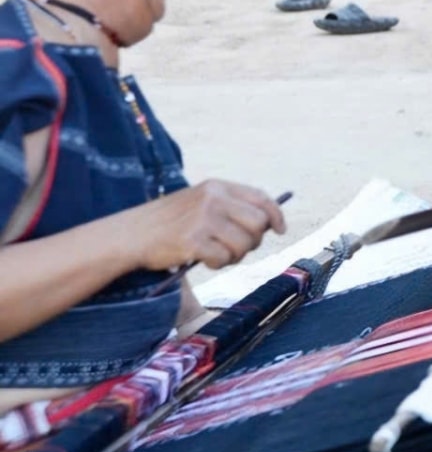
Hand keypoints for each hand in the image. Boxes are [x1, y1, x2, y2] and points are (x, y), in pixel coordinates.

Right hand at [126, 180, 286, 271]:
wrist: (131, 233)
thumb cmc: (170, 222)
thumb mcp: (201, 202)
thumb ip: (231, 207)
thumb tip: (268, 224)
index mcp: (217, 186)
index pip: (261, 198)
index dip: (276, 215)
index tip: (280, 229)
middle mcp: (213, 199)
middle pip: (258, 224)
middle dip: (253, 241)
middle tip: (237, 248)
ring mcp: (203, 219)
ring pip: (244, 244)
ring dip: (234, 256)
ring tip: (217, 254)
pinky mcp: (193, 241)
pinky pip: (223, 259)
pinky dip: (217, 264)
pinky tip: (204, 260)